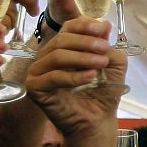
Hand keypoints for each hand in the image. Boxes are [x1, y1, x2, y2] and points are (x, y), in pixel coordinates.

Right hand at [25, 18, 125, 137]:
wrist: (97, 121)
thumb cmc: (102, 93)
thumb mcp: (112, 65)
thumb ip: (108, 46)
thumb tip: (105, 24)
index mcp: (63, 47)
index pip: (68, 27)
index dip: (85, 25)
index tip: (104, 30)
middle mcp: (47, 56)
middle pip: (61, 39)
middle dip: (85, 42)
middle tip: (105, 49)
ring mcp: (38, 72)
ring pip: (56, 55)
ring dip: (82, 57)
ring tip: (101, 63)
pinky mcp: (35, 88)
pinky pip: (52, 77)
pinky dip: (73, 76)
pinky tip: (90, 76)